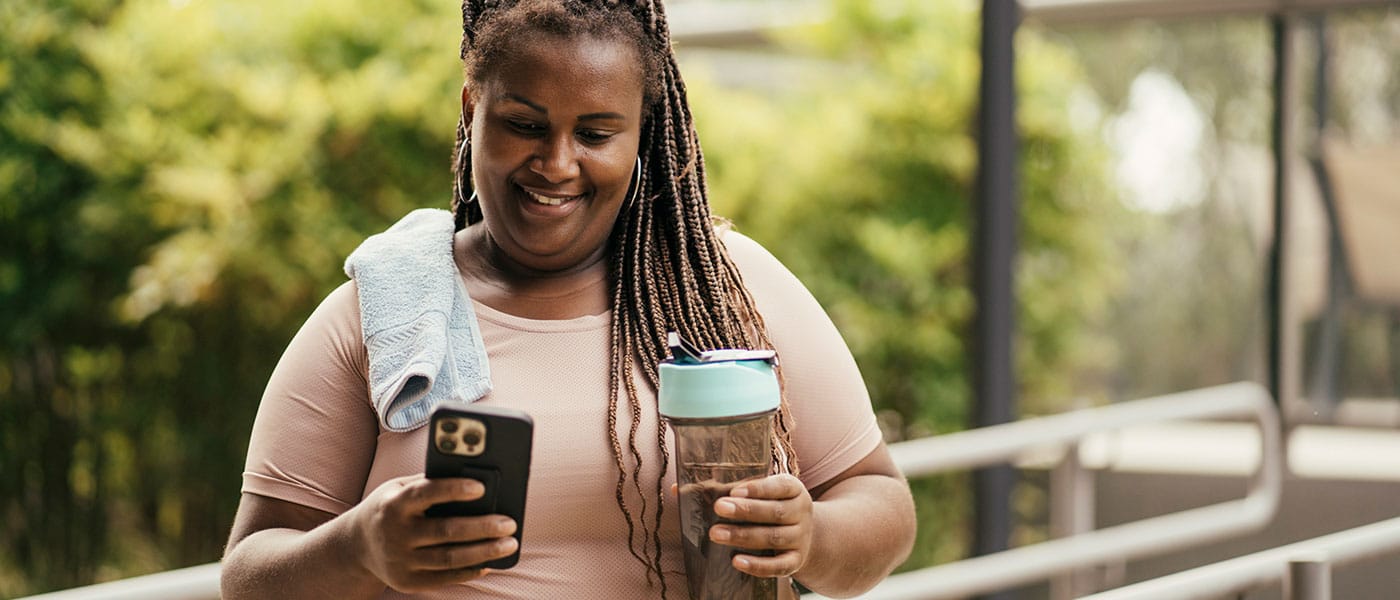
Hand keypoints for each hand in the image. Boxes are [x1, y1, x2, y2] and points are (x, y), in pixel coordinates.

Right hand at [347, 475, 517, 592]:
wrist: (355, 546)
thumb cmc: (389, 508)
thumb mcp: (399, 488)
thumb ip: (429, 482)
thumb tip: (472, 475)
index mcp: (394, 504)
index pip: (426, 493)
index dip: (453, 490)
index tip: (481, 487)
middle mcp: (395, 534)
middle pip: (445, 531)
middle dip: (482, 527)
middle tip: (509, 523)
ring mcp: (401, 561)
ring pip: (449, 558)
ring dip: (484, 552)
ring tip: (509, 543)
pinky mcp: (407, 582)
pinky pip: (445, 578)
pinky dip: (470, 570)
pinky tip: (490, 562)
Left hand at [707, 474, 813, 577]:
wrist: (803, 534)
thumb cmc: (774, 506)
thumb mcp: (771, 493)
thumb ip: (748, 490)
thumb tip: (712, 490)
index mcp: (795, 490)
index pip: (781, 486)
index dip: (758, 489)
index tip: (734, 491)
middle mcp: (801, 513)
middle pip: (775, 512)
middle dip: (746, 510)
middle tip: (719, 507)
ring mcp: (801, 538)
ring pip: (773, 537)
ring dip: (743, 536)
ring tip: (716, 533)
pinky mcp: (795, 561)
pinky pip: (778, 566)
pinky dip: (758, 565)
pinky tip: (736, 561)